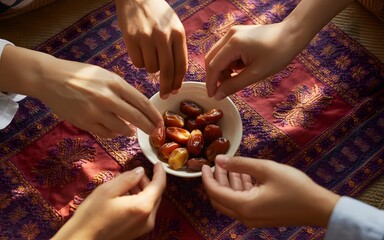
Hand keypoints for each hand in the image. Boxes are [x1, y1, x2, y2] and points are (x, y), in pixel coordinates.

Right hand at [0, 46, 163, 137]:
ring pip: (122, 129)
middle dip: (149, 127)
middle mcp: (107, 98)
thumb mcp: (105, 75)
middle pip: (136, 118)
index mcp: (115, 83)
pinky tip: (116, 131)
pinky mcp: (85, 123)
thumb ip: (122, 90)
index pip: (142, 102)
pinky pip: (106, 133)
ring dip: (130, 131)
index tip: (160, 122)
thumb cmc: (80, 75)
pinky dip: (114, 134)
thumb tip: (138, 107)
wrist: (50, 78)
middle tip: (155, 133)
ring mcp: (96, 112)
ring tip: (132, 131)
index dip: (154, 114)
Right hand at [52, 162, 165, 239]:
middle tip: (136, 172)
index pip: (159, 185)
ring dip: (142, 191)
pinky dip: (138, 201)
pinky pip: (143, 212)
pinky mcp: (136, 232)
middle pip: (155, 195)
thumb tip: (140, 171)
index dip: (159, 172)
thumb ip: (128, 178)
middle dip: (148, 181)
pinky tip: (124, 195)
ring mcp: (143, 228)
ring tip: (127, 182)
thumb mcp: (108, 190)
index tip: (157, 163)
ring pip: (149, 203)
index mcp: (143, 206)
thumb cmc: (92, 215)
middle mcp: (148, 219)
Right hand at [116, 0, 187, 98]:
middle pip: (167, 71)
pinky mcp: (131, 38)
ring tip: (149, 54)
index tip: (175, 91)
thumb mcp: (173, 26)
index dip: (178, 82)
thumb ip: (176, 48)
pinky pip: (137, 63)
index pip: (181, 65)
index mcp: (178, 34)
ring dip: (151, 68)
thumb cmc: (157, 14)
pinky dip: (139, 62)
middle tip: (164, 95)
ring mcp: (147, 37)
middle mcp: (164, 36)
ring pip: (151, 68)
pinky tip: (139, 50)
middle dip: (166, 87)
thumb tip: (175, 77)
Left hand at [201, 155, 339, 226]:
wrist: (318, 207)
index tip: (205, 164)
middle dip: (215, 181)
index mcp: (244, 206)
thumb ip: (240, 164)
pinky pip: (242, 204)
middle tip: (217, 164)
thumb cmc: (294, 186)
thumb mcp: (266, 169)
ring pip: (231, 201)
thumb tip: (219, 159)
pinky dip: (239, 190)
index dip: (206, 178)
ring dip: (227, 184)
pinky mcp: (260, 217)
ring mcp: (252, 219)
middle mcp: (245, 217)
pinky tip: (244, 175)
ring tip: (230, 165)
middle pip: (220, 199)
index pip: (215, 192)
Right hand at [204, 22, 300, 99]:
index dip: (211, 82)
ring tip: (233, 80)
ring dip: (221, 70)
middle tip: (221, 90)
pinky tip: (238, 70)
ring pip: (217, 55)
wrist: (292, 35)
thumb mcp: (255, 74)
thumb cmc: (278, 54)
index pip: (213, 65)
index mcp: (234, 43)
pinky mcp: (237, 34)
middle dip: (214, 76)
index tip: (212, 96)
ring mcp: (233, 33)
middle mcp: (230, 35)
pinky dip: (228, 62)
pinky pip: (225, 51)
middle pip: (211, 58)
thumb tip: (218, 95)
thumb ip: (234, 85)